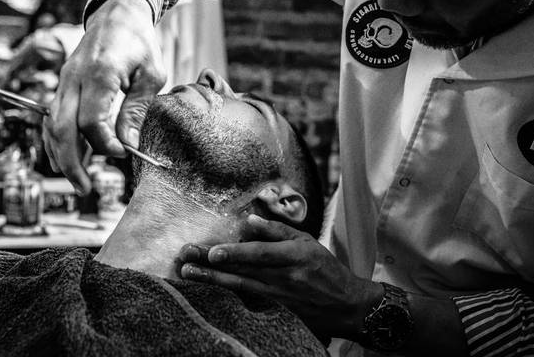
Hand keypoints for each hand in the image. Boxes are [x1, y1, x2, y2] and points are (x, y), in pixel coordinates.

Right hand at [42, 0, 165, 192]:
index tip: (123, 152)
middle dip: (70, 163)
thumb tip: (127, 144)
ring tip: (77, 182)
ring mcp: (64, 81)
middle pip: (61, 128)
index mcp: (99, 73)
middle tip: (84, 189)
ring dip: (60, 156)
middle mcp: (73, 78)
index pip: (91, 120)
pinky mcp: (62, 85)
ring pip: (51, 125)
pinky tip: (69, 160)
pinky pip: (52, 118)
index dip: (104, 144)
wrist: (117, 13)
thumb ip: (136, 109)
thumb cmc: (138, 41)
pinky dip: (57, 141)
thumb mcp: (151, 74)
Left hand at [178, 214, 381, 338]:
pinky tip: (207, 291)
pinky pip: (248, 302)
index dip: (236, 253)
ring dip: (212, 280)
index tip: (213, 252)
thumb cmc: (326, 269)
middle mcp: (285, 278)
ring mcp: (280, 299)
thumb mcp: (308, 242)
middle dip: (212, 266)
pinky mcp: (277, 314)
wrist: (347, 306)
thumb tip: (250, 220)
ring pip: (240, 288)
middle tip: (186, 260)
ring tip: (189, 273)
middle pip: (243, 271)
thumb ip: (277, 231)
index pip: (260, 254)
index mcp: (295, 256)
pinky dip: (226, 296)